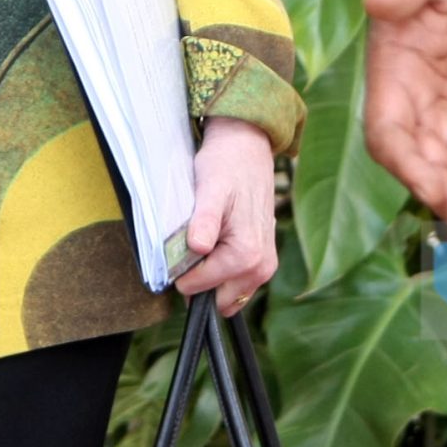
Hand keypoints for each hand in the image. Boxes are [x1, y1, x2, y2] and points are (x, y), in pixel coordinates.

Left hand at [178, 118, 277, 314]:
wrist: (247, 149)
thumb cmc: (226, 166)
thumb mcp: (209, 190)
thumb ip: (204, 221)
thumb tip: (198, 248)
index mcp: (246, 254)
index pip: (198, 287)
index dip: (181, 270)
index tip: (183, 243)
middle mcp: (261, 266)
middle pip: (215, 297)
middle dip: (199, 279)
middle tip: (195, 242)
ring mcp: (265, 266)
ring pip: (226, 295)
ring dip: (211, 277)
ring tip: (208, 240)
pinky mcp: (264, 261)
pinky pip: (236, 284)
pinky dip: (222, 273)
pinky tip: (219, 243)